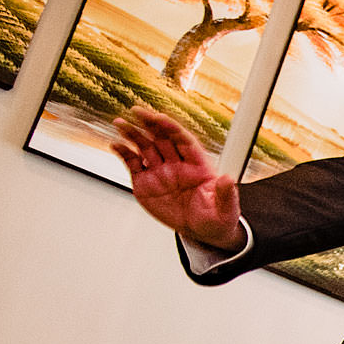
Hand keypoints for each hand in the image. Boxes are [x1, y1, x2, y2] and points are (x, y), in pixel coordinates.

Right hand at [112, 106, 240, 249]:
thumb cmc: (217, 218)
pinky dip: (124, 153)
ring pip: (145, 146)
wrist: (201, 232)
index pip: (184, 140)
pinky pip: (133, 163)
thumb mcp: (225, 209)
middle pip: (162, 138)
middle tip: (138, 111)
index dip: (172, 128)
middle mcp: (178, 164)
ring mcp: (160, 171)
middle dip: (150, 123)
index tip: (160, 118)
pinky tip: (115, 145)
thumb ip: (225, 194)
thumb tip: (227, 179)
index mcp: (198, 165)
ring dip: (133, 134)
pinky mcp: (146, 182)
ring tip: (121, 123)